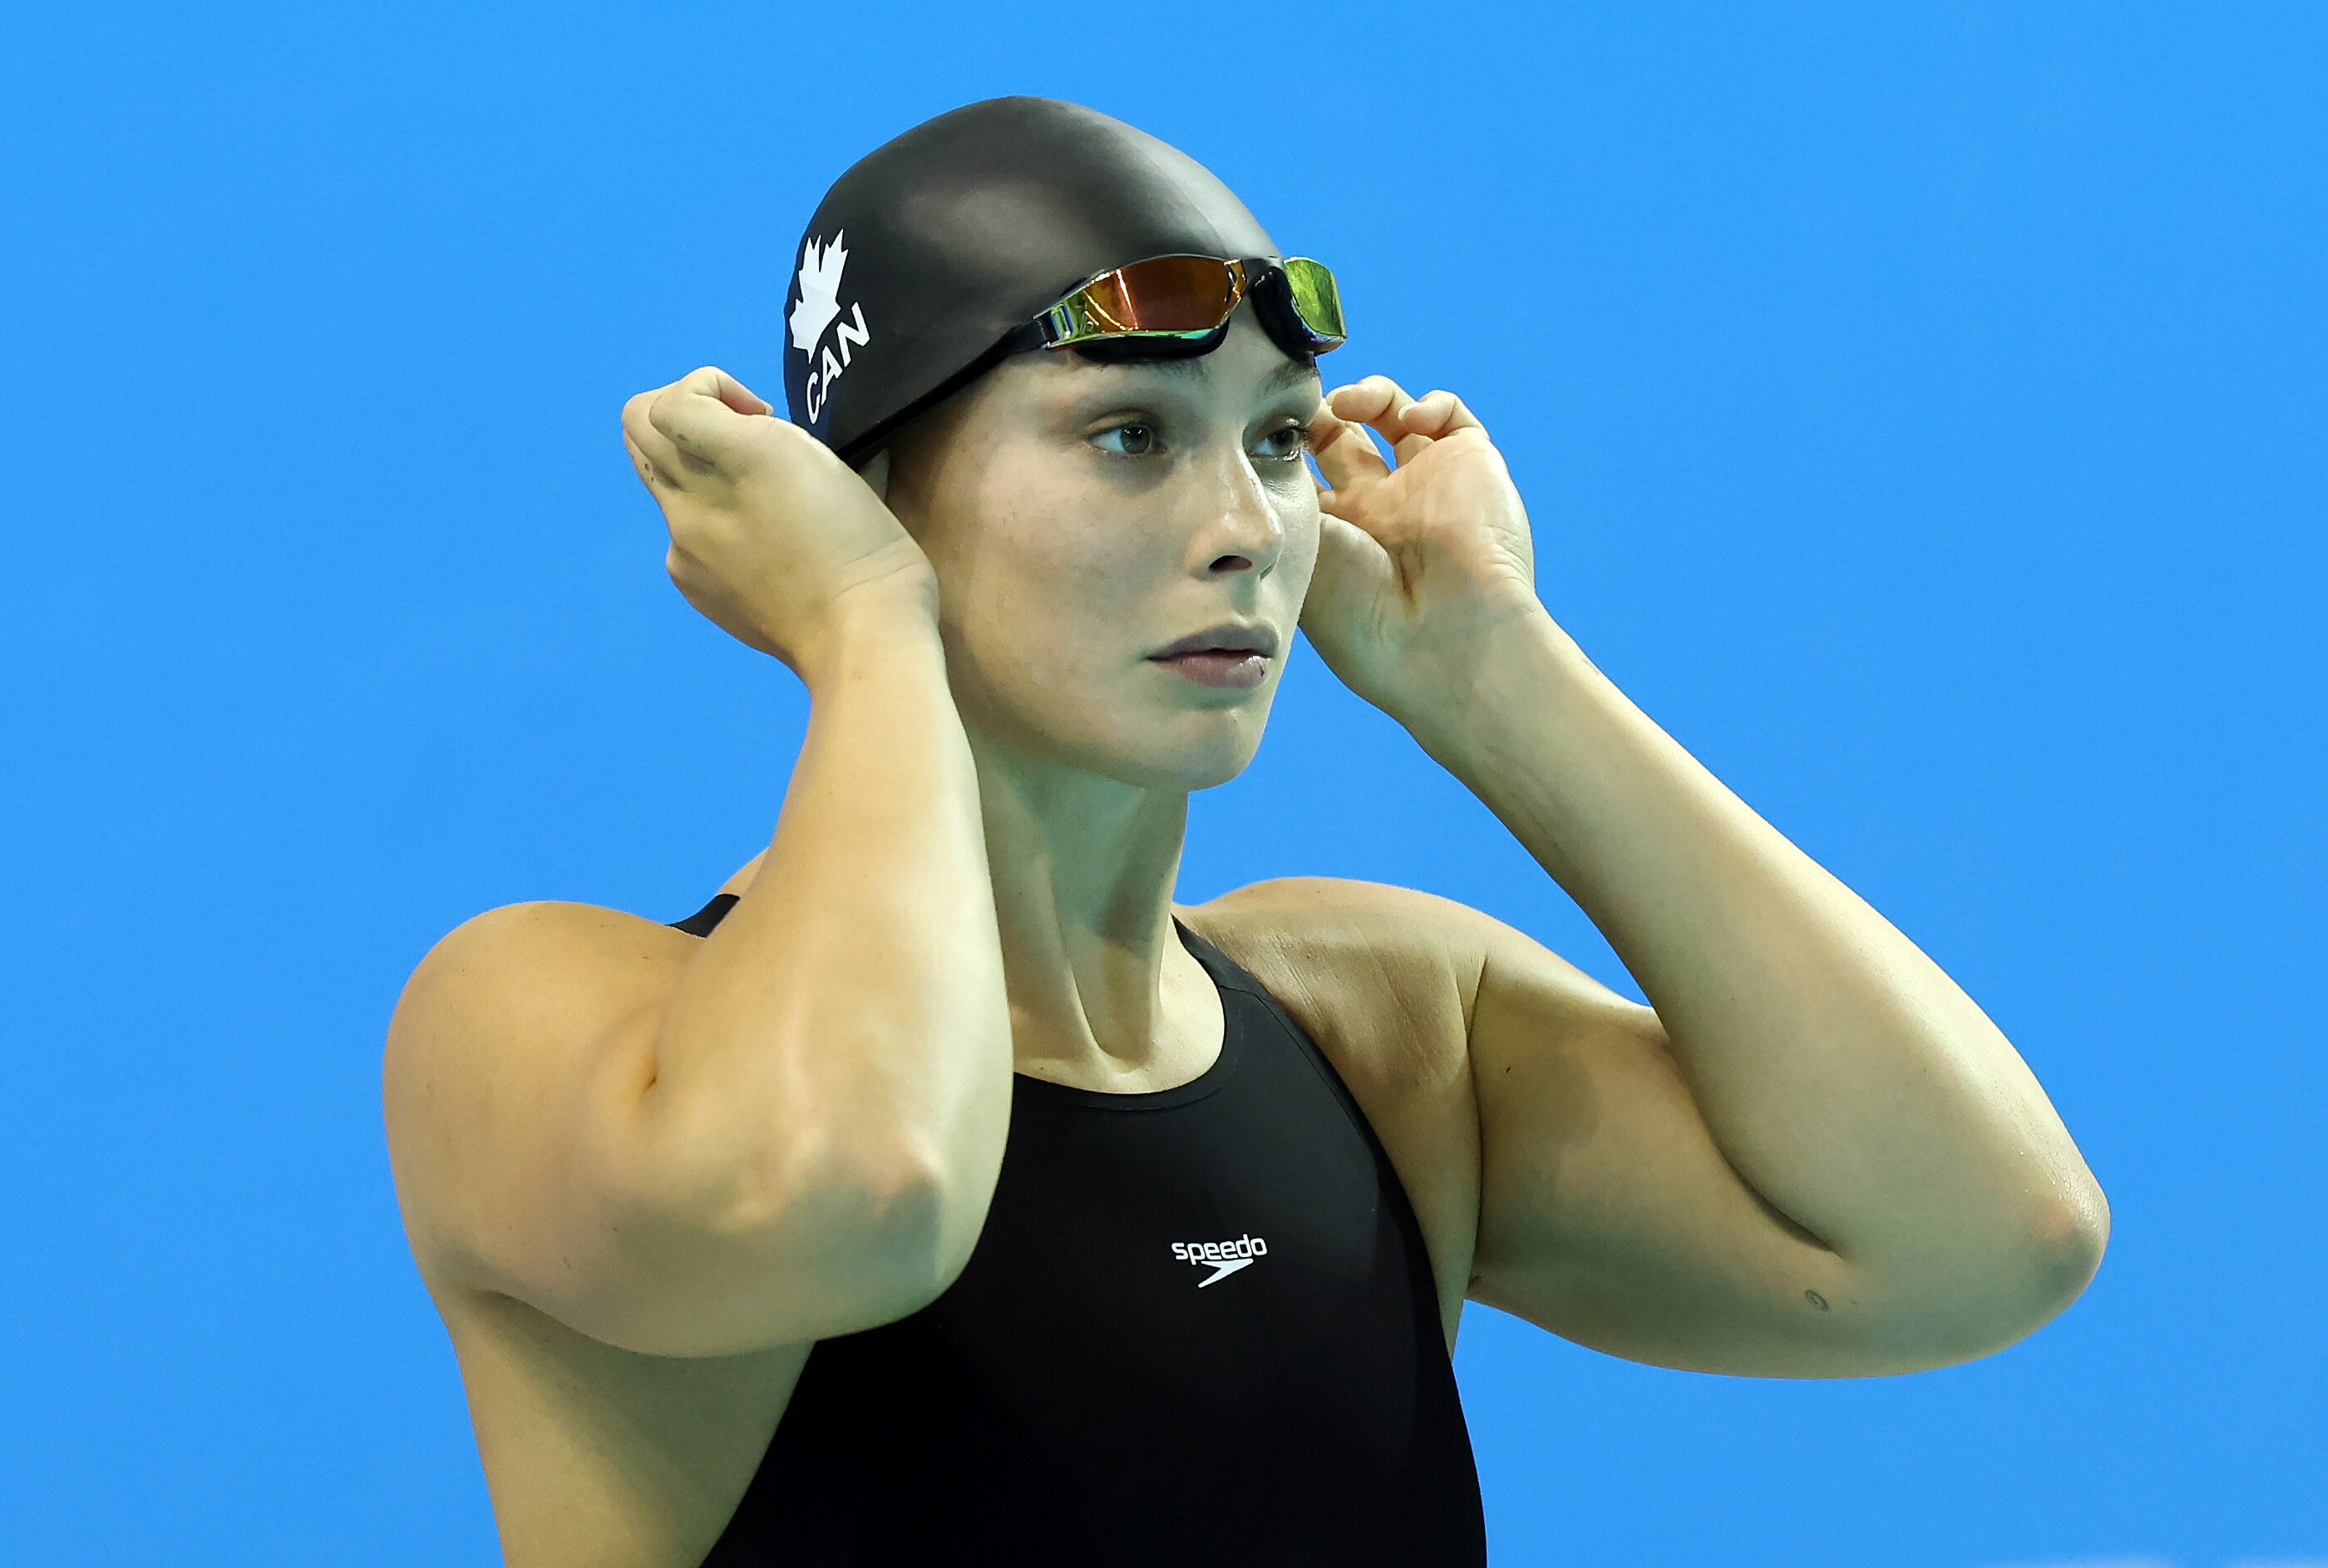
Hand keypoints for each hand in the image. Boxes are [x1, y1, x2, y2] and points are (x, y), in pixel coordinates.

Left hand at [621, 367, 934, 677]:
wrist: (858, 635)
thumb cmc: (865, 545)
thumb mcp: (830, 460)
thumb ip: (776, 434)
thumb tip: (752, 427)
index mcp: (742, 456)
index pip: (670, 403)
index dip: (710, 387)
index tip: (758, 415)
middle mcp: (695, 498)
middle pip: (638, 429)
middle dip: (682, 413)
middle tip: (737, 436)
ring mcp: (684, 545)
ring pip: (661, 479)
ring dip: (698, 470)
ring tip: (758, 498)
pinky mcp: (690, 581)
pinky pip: (680, 532)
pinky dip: (710, 523)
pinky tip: (761, 548)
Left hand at [1299, 376, 1544, 722]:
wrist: (1445, 639)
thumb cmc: (1361, 612)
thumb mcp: (1297, 550)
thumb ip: (1280, 496)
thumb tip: (1262, 448)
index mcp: (1335, 539)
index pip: (1305, 472)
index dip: (1285, 443)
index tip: (1266, 428)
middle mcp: (1379, 510)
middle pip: (1343, 438)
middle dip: (1321, 415)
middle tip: (1304, 410)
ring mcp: (1427, 487)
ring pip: (1394, 414)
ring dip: (1367, 395)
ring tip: (1347, 404)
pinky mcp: (1473, 467)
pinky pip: (1451, 416)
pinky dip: (1429, 403)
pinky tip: (1410, 419)